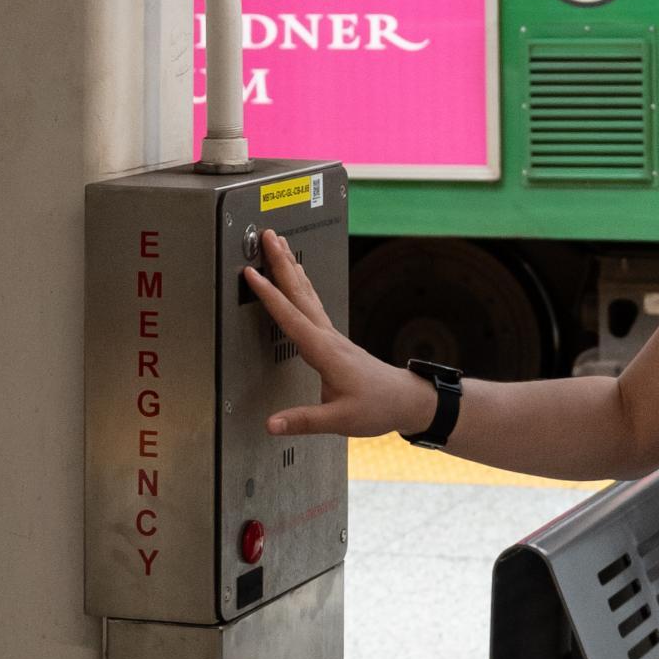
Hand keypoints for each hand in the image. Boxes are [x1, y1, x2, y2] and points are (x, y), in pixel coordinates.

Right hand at [244, 229, 432, 437]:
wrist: (406, 400)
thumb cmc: (377, 407)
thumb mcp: (340, 421)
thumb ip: (304, 421)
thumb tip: (271, 424)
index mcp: (325, 351)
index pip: (291, 317)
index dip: (269, 294)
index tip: (252, 273)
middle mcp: (329, 336)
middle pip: (300, 293)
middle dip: (282, 262)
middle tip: (268, 235)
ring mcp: (332, 335)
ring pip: (308, 294)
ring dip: (292, 267)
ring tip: (279, 244)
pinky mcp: (334, 339)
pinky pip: (313, 304)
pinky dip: (301, 286)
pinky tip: (297, 280)